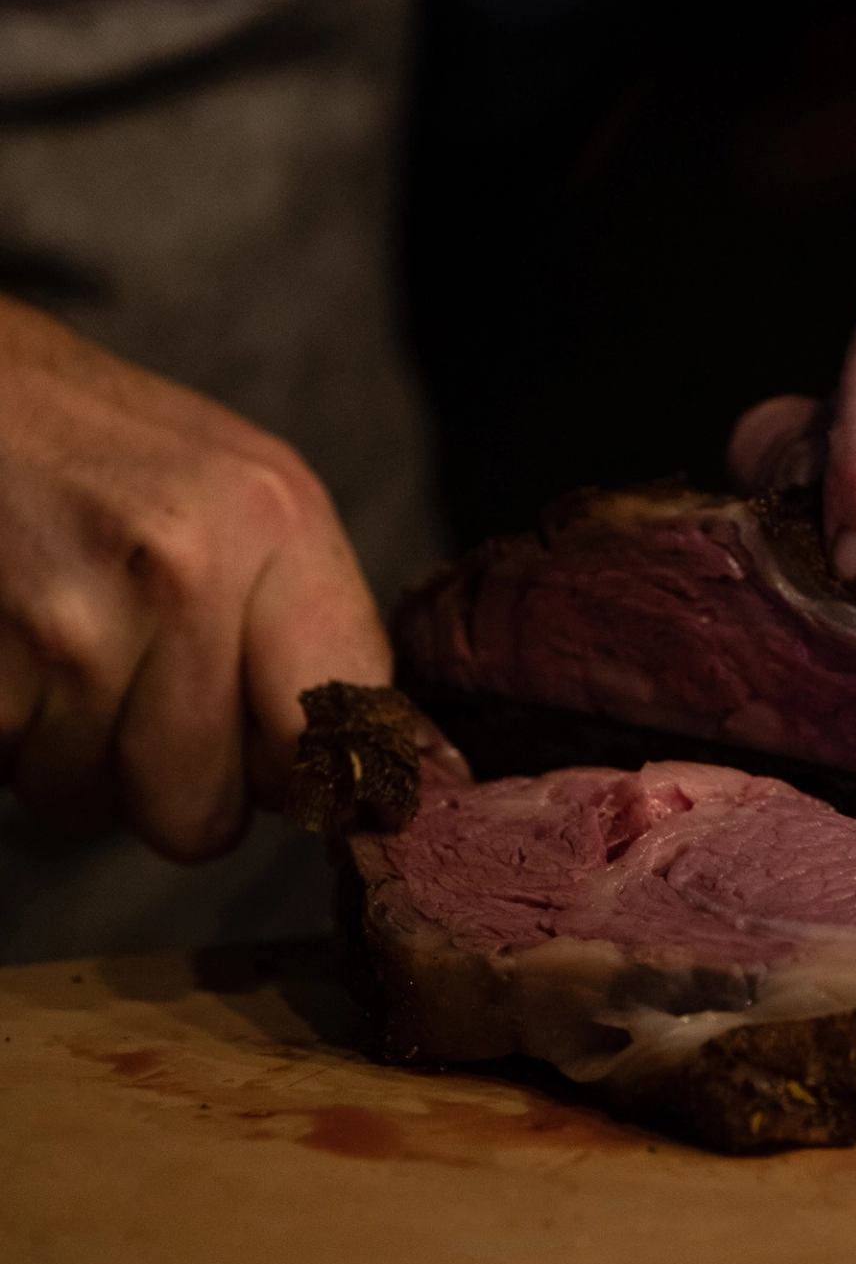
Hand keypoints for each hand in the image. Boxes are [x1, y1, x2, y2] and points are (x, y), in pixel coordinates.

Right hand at [0, 297, 389, 860]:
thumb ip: (312, 628)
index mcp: (272, 521)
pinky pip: (15, 784)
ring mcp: (67, 629)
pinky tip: (16, 651)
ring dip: (78, 757)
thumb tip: (407, 772)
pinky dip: (12, 738)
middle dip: (170, 777)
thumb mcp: (240, 492)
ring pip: (92, 808)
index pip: (341, 736)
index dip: (313, 781)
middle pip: (202, 816)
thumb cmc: (101, 447)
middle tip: (140, 679)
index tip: (301, 777)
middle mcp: (181, 574)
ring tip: (65, 642)